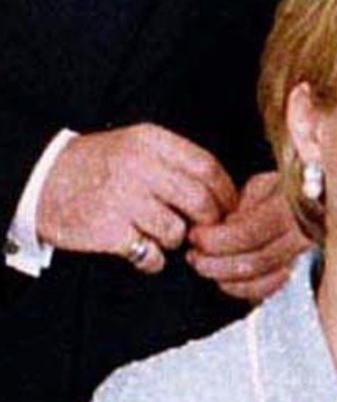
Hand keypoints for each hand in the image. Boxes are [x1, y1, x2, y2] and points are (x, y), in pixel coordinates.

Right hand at [37, 124, 233, 272]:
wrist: (41, 181)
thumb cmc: (100, 168)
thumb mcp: (137, 147)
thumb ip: (178, 163)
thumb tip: (228, 194)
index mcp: (151, 141)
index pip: (209, 168)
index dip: (227, 195)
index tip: (230, 211)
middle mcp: (138, 165)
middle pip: (201, 202)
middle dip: (209, 223)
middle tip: (202, 231)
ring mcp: (121, 197)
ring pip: (178, 231)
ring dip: (176, 241)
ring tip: (159, 236)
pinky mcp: (107, 229)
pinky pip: (151, 255)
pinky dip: (153, 260)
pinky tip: (141, 251)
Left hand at [188, 171, 310, 301]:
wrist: (318, 199)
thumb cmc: (286, 189)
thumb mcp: (262, 186)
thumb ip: (242, 207)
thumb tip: (223, 229)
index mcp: (292, 207)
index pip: (249, 232)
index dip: (217, 239)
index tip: (196, 235)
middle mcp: (303, 236)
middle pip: (256, 261)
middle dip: (216, 262)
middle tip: (194, 255)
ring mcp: (304, 257)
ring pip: (264, 280)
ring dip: (226, 278)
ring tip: (205, 266)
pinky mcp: (299, 272)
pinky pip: (272, 290)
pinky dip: (245, 289)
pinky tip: (226, 281)